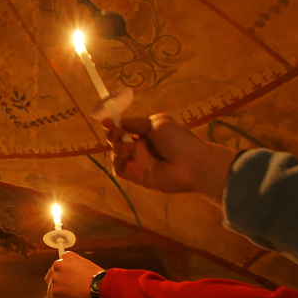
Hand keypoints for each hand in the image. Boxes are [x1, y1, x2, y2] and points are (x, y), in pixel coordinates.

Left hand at [45, 252, 104, 297]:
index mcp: (67, 257)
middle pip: (51, 276)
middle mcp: (58, 264)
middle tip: (66, 293)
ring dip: (60, 296)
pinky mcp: (54, 290)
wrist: (101, 288)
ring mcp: (55, 277)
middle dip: (58, 285)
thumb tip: (70, 279)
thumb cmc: (98, 280)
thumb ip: (75, 270)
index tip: (67, 283)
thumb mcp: (86, 267)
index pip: (59, 267)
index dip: (62, 276)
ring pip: (52, 288)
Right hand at [105, 114, 236, 203]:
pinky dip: (119, 160)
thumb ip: (134, 123)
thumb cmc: (177, 139)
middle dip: (113, 135)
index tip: (106, 122)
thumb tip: (112, 121)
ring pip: (116, 154)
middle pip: (117, 141)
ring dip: (117, 147)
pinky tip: (128, 154)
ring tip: (129, 145)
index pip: (124, 129)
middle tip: (118, 133)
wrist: (190, 162)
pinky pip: (119, 169)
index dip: (114, 125)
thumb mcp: (156, 123)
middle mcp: (140, 148)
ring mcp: (137, 162)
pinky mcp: (135, 176)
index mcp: (146, 134)